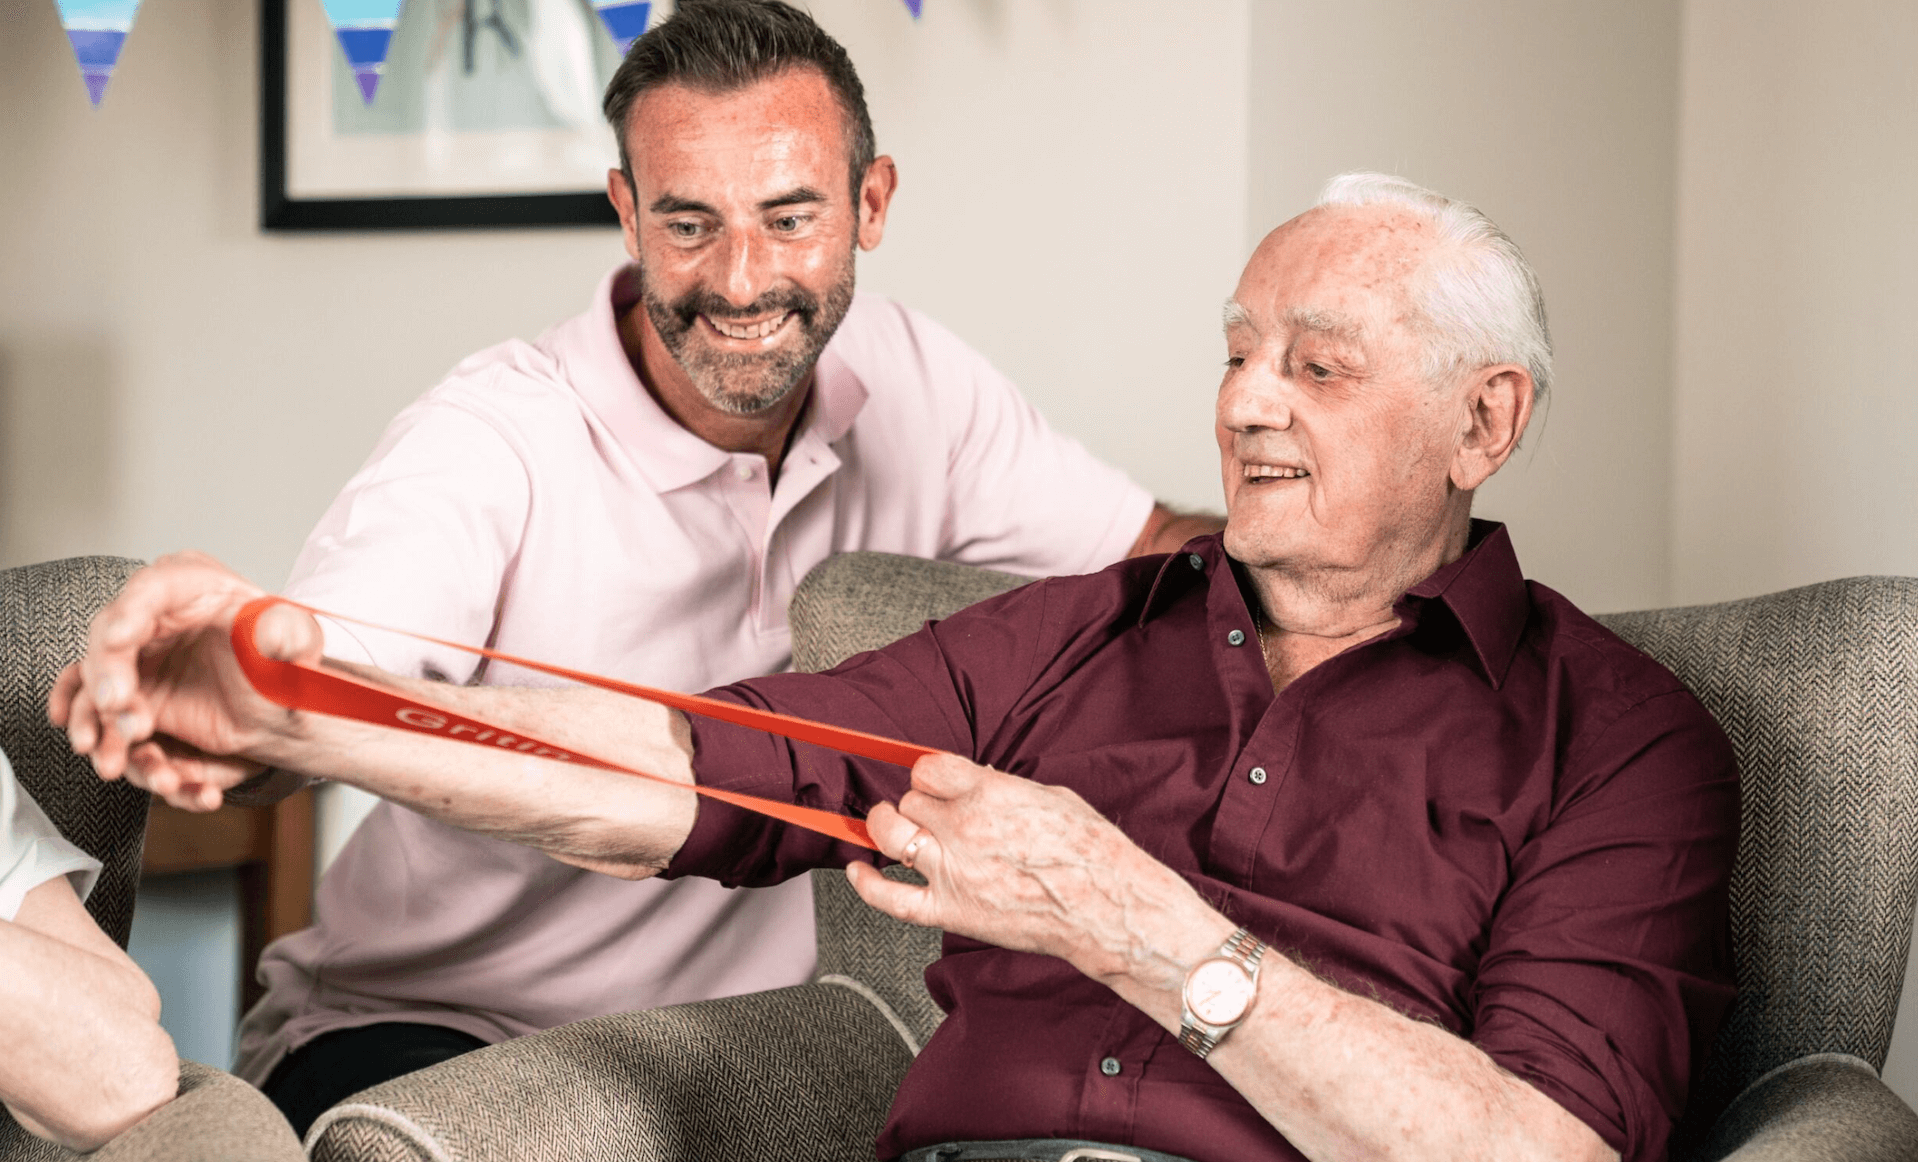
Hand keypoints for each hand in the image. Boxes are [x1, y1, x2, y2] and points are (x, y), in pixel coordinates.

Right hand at [47, 551, 319, 810]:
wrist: (281, 702)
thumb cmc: (286, 656)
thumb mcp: (296, 641)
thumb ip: (286, 634)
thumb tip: (274, 629)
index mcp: (192, 582)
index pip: (150, 590)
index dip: (130, 613)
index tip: (121, 639)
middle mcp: (154, 612)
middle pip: (110, 635)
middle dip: (109, 671)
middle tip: (116, 703)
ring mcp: (137, 653)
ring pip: (101, 679)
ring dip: (104, 711)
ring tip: (133, 735)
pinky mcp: (132, 690)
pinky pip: (105, 712)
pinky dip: (105, 734)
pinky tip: (112, 756)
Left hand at [847, 753, 1225, 988]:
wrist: (1107, 905)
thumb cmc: (1089, 852)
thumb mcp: (1048, 796)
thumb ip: (1000, 789)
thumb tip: (974, 785)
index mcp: (988, 793)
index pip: (927, 768)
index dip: (930, 774)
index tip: (937, 781)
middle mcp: (963, 829)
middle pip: (910, 800)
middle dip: (920, 804)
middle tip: (936, 814)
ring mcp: (953, 871)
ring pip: (892, 835)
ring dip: (888, 827)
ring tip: (892, 827)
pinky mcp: (952, 911)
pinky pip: (892, 899)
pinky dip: (867, 885)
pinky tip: (858, 871)